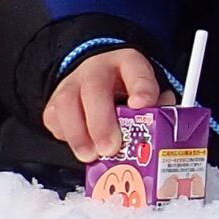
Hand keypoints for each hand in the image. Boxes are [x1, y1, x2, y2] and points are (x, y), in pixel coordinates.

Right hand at [43, 47, 169, 162]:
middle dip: (101, 122)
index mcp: (127, 63)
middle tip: (110, 148)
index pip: (136, 70)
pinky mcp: (55, 102)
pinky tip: (80, 146)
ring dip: (78, 135)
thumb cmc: (125, 87)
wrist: (95, 74)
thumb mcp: (146, 89)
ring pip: (66, 104)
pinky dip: (65, 136)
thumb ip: (158, 104)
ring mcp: (71, 84)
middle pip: (94, 88)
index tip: (142, 105)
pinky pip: (54, 119)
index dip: (141, 88)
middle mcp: (96, 70)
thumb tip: (164, 121)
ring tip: (91, 155)